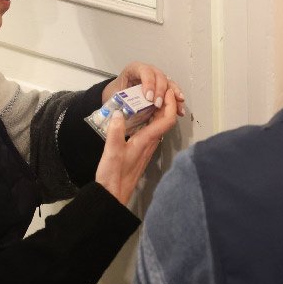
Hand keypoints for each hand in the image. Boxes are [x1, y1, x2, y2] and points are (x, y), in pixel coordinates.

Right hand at [95, 89, 178, 204]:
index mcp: (146, 140)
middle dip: (167, 103)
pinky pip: (151, 130)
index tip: (167, 90)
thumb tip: (119, 113)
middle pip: (165, 120)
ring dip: (159, 111)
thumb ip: (115, 131)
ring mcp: (147, 147)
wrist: (113, 194)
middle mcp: (150, 143)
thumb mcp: (112, 151)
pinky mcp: (141, 150)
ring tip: (151, 97)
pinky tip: (140, 115)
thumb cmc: (114, 175)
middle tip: (160, 89)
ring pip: (159, 125)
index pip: (167, 119)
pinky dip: (150, 119)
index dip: (170, 104)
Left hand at [103, 62, 185, 116]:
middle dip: (161, 91)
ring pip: (169, 82)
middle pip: (159, 76)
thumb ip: (121, 100)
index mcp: (135, 69)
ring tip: (177, 106)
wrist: (118, 92)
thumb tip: (123, 112)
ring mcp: (157, 77)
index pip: (145, 71)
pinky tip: (180, 109)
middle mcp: (148, 70)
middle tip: (158, 104)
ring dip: (174, 95)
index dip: (148, 83)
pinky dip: (176, 100)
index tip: (148, 97)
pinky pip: (172, 91)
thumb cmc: (116, 92)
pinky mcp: (162, 86)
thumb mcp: (115, 93)